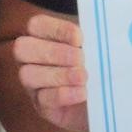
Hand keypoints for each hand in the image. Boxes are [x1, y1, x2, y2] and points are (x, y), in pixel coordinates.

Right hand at [0, 11, 87, 131]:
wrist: (108, 100)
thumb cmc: (99, 66)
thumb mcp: (98, 48)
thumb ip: (93, 38)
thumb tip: (99, 34)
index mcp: (42, 37)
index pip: (36, 25)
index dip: (56, 30)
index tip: (80, 39)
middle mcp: (31, 59)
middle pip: (22, 48)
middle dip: (53, 52)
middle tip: (80, 58)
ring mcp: (33, 84)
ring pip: (28, 75)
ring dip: (59, 74)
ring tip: (83, 77)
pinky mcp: (42, 106)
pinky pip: (43, 99)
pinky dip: (64, 94)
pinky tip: (83, 92)